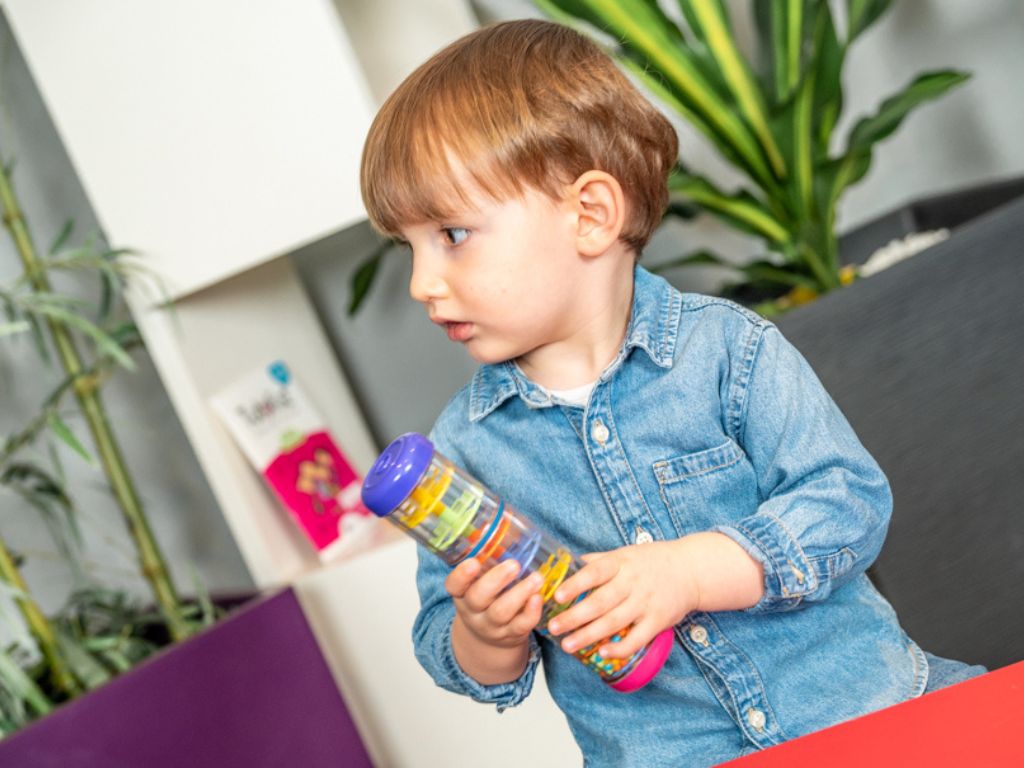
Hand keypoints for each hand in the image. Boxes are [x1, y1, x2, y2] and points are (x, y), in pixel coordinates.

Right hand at [446, 558, 543, 649]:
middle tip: (514, 565)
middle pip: (478, 598)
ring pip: (501, 612)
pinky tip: (539, 597)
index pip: (453, 585)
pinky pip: (520, 626)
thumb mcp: (479, 582)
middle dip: (496, 580)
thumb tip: (507, 522)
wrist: (488, 639)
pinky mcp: (511, 635)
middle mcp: (473, 611)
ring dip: (520, 594)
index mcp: (462, 594)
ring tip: (537, 578)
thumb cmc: (487, 598)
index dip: (461, 575)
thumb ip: (488, 561)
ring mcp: (491, 625)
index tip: (473, 562)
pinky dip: (531, 612)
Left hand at [545, 532, 763, 659]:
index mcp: (621, 563)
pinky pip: (637, 638)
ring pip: (614, 622)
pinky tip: (602, 652)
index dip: (576, 584)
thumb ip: (598, 560)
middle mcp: (632, 582)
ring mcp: (646, 602)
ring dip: (589, 635)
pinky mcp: (658, 621)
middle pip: (600, 602)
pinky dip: (620, 647)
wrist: (691, 570)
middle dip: (574, 616)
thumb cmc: (652, 561)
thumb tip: (568, 563)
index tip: (557, 595)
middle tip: (553, 627)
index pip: (595, 572)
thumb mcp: (625, 553)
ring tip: (567, 645)